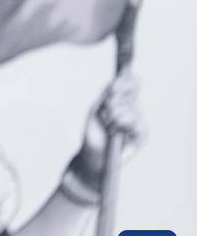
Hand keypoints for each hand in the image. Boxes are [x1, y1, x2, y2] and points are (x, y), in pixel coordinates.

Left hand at [73, 69, 143, 184]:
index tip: (112, 87)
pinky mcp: (142, 134)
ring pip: (132, 108)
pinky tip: (117, 131)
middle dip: (115, 100)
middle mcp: (132, 108)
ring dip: (116, 114)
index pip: (131, 83)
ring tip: (108, 125)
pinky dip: (124, 124)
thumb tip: (115, 81)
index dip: (124, 82)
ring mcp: (138, 120)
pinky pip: (137, 123)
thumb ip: (106, 95)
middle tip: (105, 113)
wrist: (93, 154)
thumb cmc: (93, 132)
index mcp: (122, 100)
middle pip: (132, 92)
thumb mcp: (96, 109)